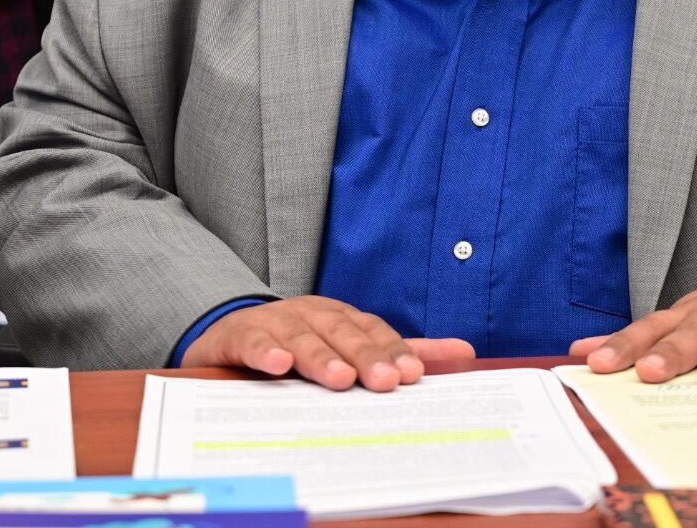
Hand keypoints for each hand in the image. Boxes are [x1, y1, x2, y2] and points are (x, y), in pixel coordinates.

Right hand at [181, 296, 474, 391]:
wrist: (230, 336)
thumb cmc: (302, 347)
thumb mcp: (351, 349)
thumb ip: (404, 353)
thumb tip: (466, 352)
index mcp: (342, 318)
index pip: (372, 332)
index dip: (392, 350)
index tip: (412, 375)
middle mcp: (312, 314)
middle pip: (342, 333)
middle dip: (366, 356)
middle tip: (386, 382)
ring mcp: (276, 322)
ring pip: (302, 337)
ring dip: (321, 357)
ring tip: (340, 379)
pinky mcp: (241, 335)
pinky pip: (254, 342)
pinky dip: (267, 351)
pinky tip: (279, 365)